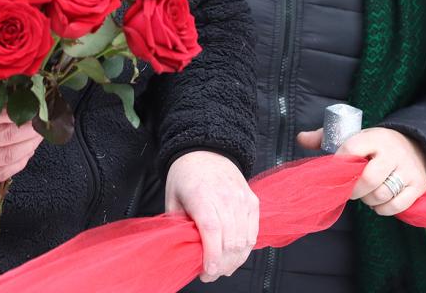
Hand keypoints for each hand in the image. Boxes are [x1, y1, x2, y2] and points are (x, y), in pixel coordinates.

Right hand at [0, 110, 44, 186]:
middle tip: (42, 123)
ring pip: (8, 155)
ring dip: (29, 146)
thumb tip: (13, 99)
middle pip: (9, 136)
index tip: (35, 107)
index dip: (23, 112)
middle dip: (31, 129)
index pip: (3, 115)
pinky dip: (18, 164)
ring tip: (38, 137)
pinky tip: (27, 155)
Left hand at [165, 151, 258, 282]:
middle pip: (230, 239)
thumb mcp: (172, 198)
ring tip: (223, 268)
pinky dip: (246, 248)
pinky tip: (235, 256)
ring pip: (245, 239)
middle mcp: (225, 196)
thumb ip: (177, 224)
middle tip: (210, 274)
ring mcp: (242, 198)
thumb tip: (183, 250)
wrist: (207, 150)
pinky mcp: (252, 201)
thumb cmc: (186, 175)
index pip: (212, 230)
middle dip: (222, 264)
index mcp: (202, 194)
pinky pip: (254, 231)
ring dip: (235, 260)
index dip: (212, 255)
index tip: (207, 272)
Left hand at [296, 126, 425, 215]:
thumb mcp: (354, 135)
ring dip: (369, 200)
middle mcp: (394, 151)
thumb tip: (301, 138)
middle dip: (354, 190)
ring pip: (382, 194)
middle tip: (350, 190)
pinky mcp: (419, 185)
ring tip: (367, 193)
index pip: (352, 149)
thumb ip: (326, 138)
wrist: (414, 144)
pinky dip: (383, 209)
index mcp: (375, 137)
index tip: (336, 170)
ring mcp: (408, 169)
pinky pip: (396, 206)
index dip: (340, 163)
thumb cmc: (374, 145)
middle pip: (369, 179)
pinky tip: (379, 201)